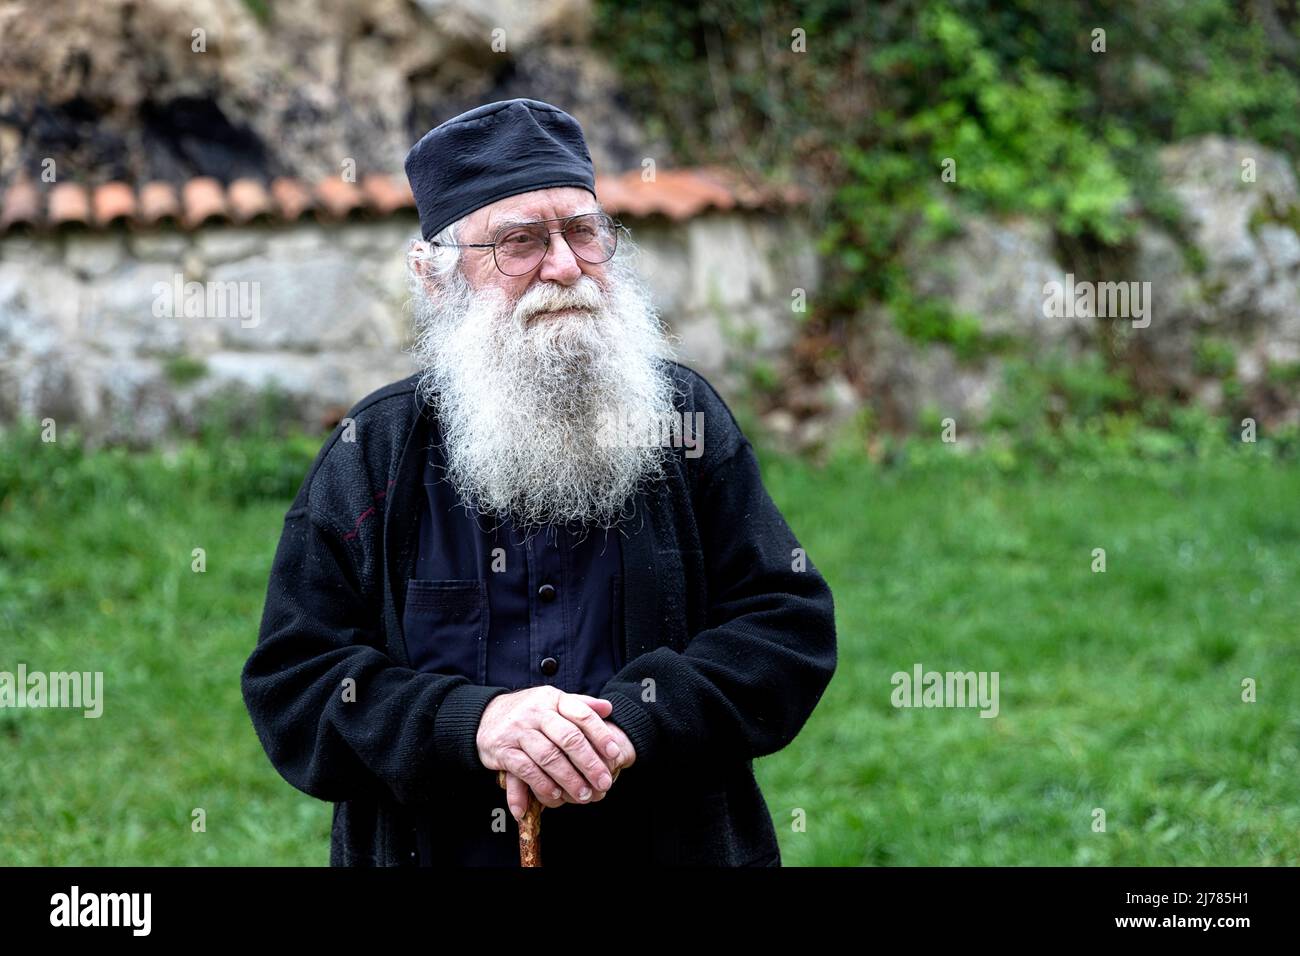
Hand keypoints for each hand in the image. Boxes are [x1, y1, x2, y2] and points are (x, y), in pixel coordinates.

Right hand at [499, 708, 636, 817]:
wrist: (484, 716)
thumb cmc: (528, 712)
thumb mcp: (552, 702)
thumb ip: (580, 705)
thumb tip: (609, 708)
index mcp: (552, 699)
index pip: (582, 714)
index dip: (601, 734)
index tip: (614, 753)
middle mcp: (536, 712)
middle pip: (568, 738)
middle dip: (589, 763)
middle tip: (603, 783)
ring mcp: (518, 731)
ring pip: (549, 756)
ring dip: (568, 779)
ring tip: (583, 795)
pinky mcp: (503, 750)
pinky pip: (526, 769)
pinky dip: (542, 784)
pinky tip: (555, 795)